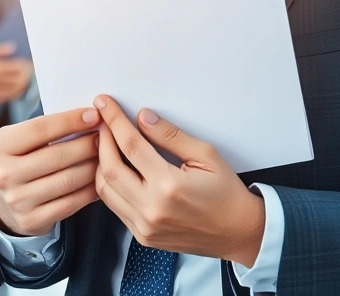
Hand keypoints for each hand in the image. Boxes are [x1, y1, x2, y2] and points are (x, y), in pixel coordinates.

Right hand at [0, 43, 33, 104]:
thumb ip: (0, 49)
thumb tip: (13, 47)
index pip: (16, 67)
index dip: (25, 66)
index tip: (30, 64)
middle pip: (16, 80)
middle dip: (25, 78)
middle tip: (30, 76)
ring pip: (10, 89)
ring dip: (19, 87)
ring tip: (25, 85)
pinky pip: (1, 95)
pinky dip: (8, 95)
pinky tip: (12, 94)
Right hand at [0, 107, 101, 236]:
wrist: (0, 204)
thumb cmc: (16, 162)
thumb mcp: (16, 141)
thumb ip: (43, 129)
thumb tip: (86, 117)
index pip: (41, 128)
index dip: (71, 120)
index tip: (94, 115)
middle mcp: (4, 174)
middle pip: (58, 155)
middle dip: (87, 144)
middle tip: (105, 137)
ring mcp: (18, 200)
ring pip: (68, 180)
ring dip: (93, 166)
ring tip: (106, 157)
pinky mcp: (32, 220)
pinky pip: (71, 202)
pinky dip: (90, 190)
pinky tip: (99, 180)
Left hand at [93, 95, 264, 266]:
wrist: (239, 232)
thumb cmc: (227, 194)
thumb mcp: (205, 155)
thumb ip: (170, 136)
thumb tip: (142, 118)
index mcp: (169, 186)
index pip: (131, 145)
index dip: (114, 121)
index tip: (105, 104)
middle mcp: (152, 208)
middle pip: (109, 167)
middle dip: (101, 139)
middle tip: (102, 122)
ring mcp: (145, 226)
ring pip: (105, 189)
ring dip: (100, 163)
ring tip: (106, 144)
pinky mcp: (142, 236)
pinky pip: (114, 207)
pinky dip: (109, 185)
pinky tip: (115, 169)